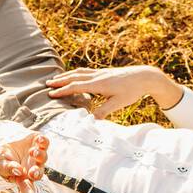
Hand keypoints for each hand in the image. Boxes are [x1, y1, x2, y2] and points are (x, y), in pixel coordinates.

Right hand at [0, 132, 48, 192]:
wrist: (8, 142)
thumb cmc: (4, 158)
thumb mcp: (1, 164)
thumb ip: (7, 168)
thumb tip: (18, 170)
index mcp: (23, 177)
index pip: (26, 186)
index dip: (28, 192)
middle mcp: (33, 167)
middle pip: (38, 173)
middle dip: (36, 173)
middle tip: (32, 172)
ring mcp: (38, 155)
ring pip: (43, 157)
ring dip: (39, 155)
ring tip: (32, 152)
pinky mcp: (39, 142)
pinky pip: (45, 143)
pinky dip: (43, 141)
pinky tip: (39, 140)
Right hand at [45, 65, 181, 117]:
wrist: (144, 76)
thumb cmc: (132, 90)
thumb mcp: (118, 103)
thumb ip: (104, 111)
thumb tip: (91, 120)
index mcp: (98, 84)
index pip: (76, 86)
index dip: (63, 90)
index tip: (51, 94)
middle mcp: (97, 76)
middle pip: (74, 76)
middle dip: (60, 80)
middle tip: (47, 83)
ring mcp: (100, 73)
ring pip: (79, 72)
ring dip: (67, 75)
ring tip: (57, 78)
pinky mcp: (104, 73)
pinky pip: (85, 72)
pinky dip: (76, 73)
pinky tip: (75, 76)